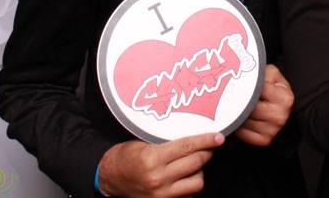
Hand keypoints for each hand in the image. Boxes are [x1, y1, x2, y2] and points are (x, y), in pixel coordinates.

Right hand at [97, 133, 223, 197]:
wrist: (110, 177)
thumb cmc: (126, 157)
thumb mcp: (145, 144)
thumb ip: (169, 144)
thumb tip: (196, 141)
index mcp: (152, 159)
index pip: (187, 147)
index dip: (206, 141)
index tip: (218, 138)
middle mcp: (158, 178)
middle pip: (196, 163)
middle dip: (206, 153)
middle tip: (208, 147)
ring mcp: (161, 194)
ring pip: (197, 182)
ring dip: (198, 171)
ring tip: (193, 164)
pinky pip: (188, 195)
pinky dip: (189, 186)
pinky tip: (184, 178)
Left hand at [234, 64, 293, 146]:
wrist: (282, 107)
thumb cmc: (275, 89)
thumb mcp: (272, 75)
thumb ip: (261, 73)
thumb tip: (244, 76)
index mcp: (284, 99)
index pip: (257, 92)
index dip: (247, 88)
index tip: (240, 86)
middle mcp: (281, 116)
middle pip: (250, 109)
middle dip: (241, 103)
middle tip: (234, 97)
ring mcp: (273, 130)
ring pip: (245, 122)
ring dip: (238, 115)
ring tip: (239, 107)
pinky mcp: (265, 140)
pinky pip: (244, 134)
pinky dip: (239, 127)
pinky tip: (242, 118)